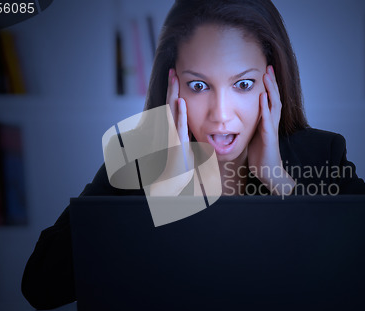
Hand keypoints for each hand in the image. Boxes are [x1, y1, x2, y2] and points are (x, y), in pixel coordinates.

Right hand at [150, 69, 194, 195]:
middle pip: (170, 104)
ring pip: (171, 111)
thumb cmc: (179, 169)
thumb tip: (194, 130)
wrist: (171, 185)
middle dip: (171, 87)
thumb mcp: (187, 149)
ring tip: (175, 79)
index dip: (174, 92)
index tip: (176, 78)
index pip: (173, 107)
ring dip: (173, 94)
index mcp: (173, 130)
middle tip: (173, 71)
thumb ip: (188, 138)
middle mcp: (169, 131)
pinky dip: (180, 114)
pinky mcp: (176, 145)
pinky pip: (178, 127)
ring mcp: (171, 137)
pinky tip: (181, 102)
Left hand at [247, 65, 295, 194]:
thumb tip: (239, 117)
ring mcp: (272, 129)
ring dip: (271, 90)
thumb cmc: (260, 155)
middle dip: (272, 83)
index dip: (269, 86)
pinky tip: (263, 97)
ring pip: (274, 105)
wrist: (267, 172)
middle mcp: (272, 123)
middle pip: (275, 98)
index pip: (270, 99)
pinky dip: (266, 108)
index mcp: (267, 121)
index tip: (265, 72)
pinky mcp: (270, 138)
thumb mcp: (252, 135)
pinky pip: (268, 121)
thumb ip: (250, 124)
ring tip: (268, 77)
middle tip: (269, 67)